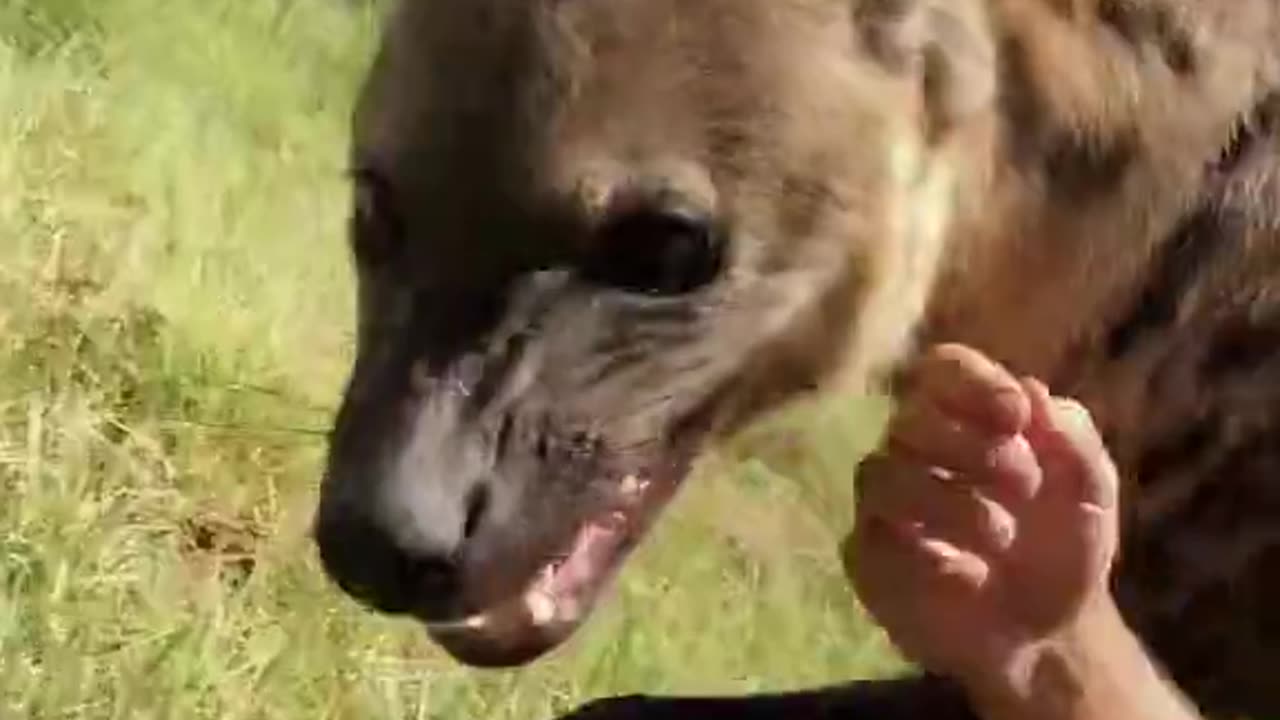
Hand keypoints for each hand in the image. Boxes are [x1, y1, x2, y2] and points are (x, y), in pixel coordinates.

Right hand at [842, 344, 1119, 700]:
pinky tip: (963, 572)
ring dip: (949, 499)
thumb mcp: (1092, 492)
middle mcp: (915, 451)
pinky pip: (868, 537)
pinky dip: (919, 553)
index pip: (941, 369)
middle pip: (909, 417)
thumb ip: (1073, 438)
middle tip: (1026, 485)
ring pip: (882, 472)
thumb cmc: (1062, 548)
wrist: (1047, 632)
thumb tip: (1031, 391)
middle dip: (971, 446)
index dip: (972, 382)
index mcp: (966, 420)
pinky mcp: (867, 556)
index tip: (1015, 417)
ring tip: (1002, 535)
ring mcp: (885, 504)